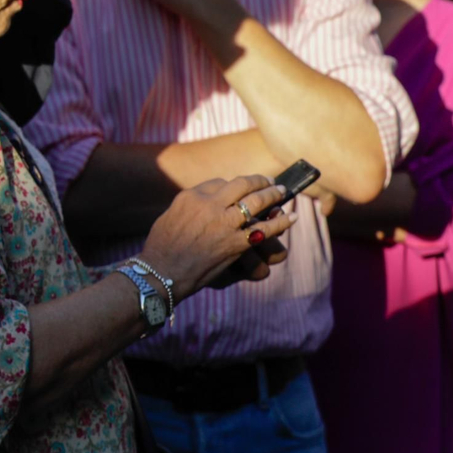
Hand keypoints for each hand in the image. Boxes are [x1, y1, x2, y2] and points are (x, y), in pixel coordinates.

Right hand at [139, 175, 295, 295]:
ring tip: (282, 192)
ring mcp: (224, 223)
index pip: (219, 182)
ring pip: (256, 201)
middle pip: (241, 185)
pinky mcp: (236, 243)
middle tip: (269, 181)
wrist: (163, 272)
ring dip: (273, 194)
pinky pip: (265, 229)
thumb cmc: (161, 246)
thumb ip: (191, 206)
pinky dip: (280, 222)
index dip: (233, 185)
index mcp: (192, 196)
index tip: (241, 188)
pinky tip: (291, 217)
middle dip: (258, 181)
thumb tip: (208, 204)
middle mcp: (210, 205)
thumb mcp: (170, 215)